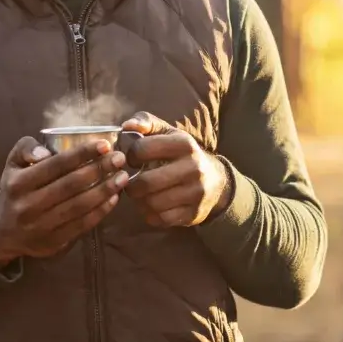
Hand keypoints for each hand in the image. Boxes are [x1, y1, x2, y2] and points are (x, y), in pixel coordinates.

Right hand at [0, 136, 129, 266]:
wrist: (2, 233)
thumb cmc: (14, 190)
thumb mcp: (12, 165)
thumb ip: (26, 148)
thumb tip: (45, 152)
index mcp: (19, 183)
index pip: (55, 165)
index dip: (81, 154)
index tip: (104, 145)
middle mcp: (28, 206)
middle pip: (71, 185)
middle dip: (99, 169)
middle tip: (120, 158)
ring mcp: (41, 227)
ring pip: (79, 206)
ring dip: (104, 190)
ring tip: (122, 177)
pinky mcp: (53, 243)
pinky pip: (81, 225)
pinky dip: (100, 211)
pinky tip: (113, 198)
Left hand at [121, 113, 232, 227]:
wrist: (216, 181)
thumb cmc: (183, 154)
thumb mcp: (169, 133)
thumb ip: (147, 123)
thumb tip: (127, 125)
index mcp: (184, 143)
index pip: (143, 149)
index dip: (131, 155)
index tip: (133, 160)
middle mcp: (193, 168)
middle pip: (146, 182)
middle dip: (131, 185)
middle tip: (130, 183)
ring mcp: (195, 193)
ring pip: (151, 203)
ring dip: (139, 201)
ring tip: (140, 194)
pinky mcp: (193, 214)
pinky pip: (160, 219)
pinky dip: (150, 214)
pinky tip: (151, 205)